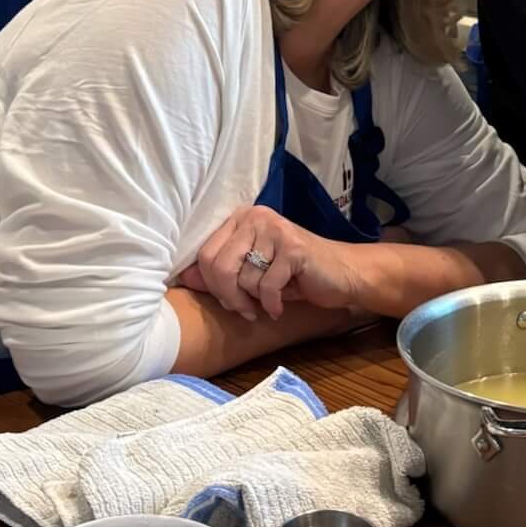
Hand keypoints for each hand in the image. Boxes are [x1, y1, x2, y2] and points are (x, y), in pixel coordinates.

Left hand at [177, 207, 359, 321]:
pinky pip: (267, 287)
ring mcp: (275, 230)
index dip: (212, 286)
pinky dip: (272, 304)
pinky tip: (280, 306)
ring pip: (244, 279)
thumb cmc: (293, 274)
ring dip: (256, 300)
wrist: (341, 274)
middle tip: (246, 309)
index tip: (229, 301)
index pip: (206, 254)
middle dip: (230, 297)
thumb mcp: (252, 272)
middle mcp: (256, 217)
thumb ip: (220, 272)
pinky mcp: (294, 248)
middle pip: (220, 267)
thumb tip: (184, 279)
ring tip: (270, 300)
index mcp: (241, 218)